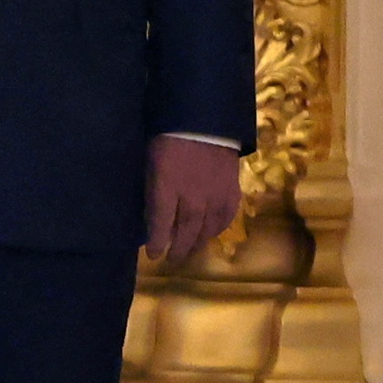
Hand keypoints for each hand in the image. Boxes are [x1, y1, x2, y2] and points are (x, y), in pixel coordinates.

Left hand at [146, 135, 246, 268]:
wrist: (205, 122)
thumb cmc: (168, 138)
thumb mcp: (150, 162)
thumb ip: (151, 189)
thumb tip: (149, 214)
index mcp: (167, 186)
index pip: (161, 222)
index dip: (157, 241)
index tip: (153, 255)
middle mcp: (193, 195)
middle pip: (186, 229)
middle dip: (178, 248)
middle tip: (172, 260)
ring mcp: (215, 193)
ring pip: (207, 226)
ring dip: (198, 242)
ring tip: (190, 252)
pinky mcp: (232, 189)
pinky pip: (226, 215)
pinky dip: (218, 228)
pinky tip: (211, 233)